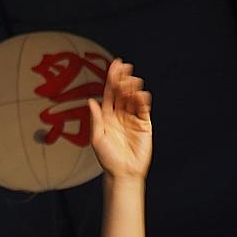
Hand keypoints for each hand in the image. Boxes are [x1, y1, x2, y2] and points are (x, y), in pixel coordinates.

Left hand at [89, 59, 151, 180]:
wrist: (123, 172)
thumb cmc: (107, 158)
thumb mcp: (97, 138)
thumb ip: (96, 119)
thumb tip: (91, 101)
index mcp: (106, 116)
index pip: (110, 93)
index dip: (112, 78)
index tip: (115, 64)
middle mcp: (119, 115)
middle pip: (122, 92)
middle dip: (123, 79)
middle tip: (125, 68)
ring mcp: (132, 118)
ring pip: (133, 98)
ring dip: (133, 88)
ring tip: (132, 82)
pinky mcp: (144, 124)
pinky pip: (144, 109)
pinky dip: (142, 101)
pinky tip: (140, 95)